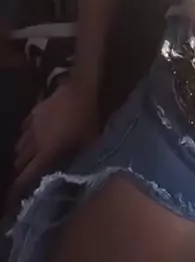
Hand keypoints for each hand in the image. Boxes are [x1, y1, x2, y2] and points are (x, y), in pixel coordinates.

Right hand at [10, 79, 98, 202]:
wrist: (81, 88)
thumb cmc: (88, 117)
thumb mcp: (88, 143)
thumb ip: (78, 160)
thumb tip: (75, 175)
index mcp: (47, 152)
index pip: (26, 177)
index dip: (17, 190)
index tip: (12, 201)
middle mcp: (34, 141)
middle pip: (19, 162)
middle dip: (19, 173)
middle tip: (23, 179)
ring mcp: (32, 125)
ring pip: (19, 146)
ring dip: (22, 155)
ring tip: (27, 160)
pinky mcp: (34, 111)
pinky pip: (24, 129)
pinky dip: (25, 137)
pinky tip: (31, 137)